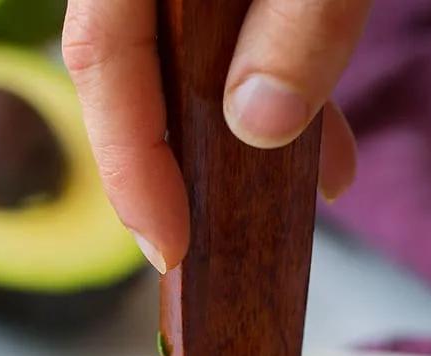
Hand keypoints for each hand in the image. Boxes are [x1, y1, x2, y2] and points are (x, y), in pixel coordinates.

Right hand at [62, 0, 370, 272]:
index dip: (127, 164)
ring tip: (285, 211)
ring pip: (186, 59)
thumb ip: (296, 29)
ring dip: (238, 142)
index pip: (100, 56)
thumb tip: (258, 125)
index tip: (168, 248)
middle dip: (174, 167)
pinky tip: (331, 152)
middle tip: (200, 250)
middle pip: (130, 71)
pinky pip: (236, 35)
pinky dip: (281, 91)